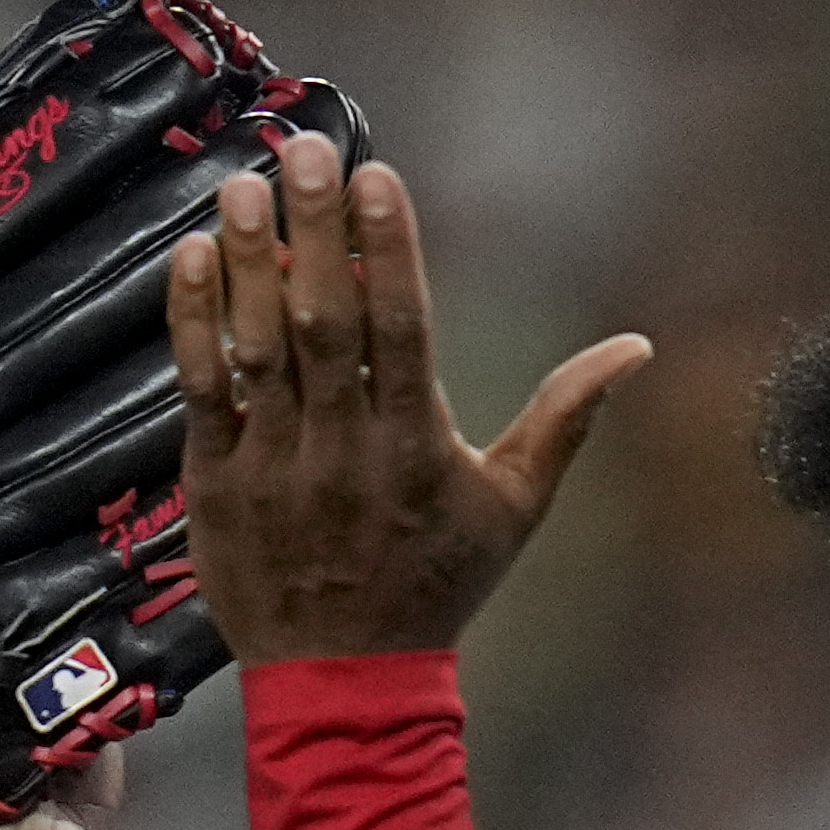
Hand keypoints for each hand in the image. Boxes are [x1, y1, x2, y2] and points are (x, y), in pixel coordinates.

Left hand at [167, 137, 651, 662]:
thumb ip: (566, 417)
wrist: (345, 680)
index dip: (387, 248)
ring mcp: (275, 464)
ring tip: (241, 185)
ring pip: (258, 347)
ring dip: (247, 262)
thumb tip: (636, 350)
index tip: (375, 176)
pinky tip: (192, 256)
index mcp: (420, 445)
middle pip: (326, 321)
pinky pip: (200, 390)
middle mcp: (346, 448)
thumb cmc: (435, 584)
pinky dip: (194, 323)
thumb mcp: (514, 506)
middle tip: (301, 149)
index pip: (403, 327)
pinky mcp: (216, 481)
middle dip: (313, 230)